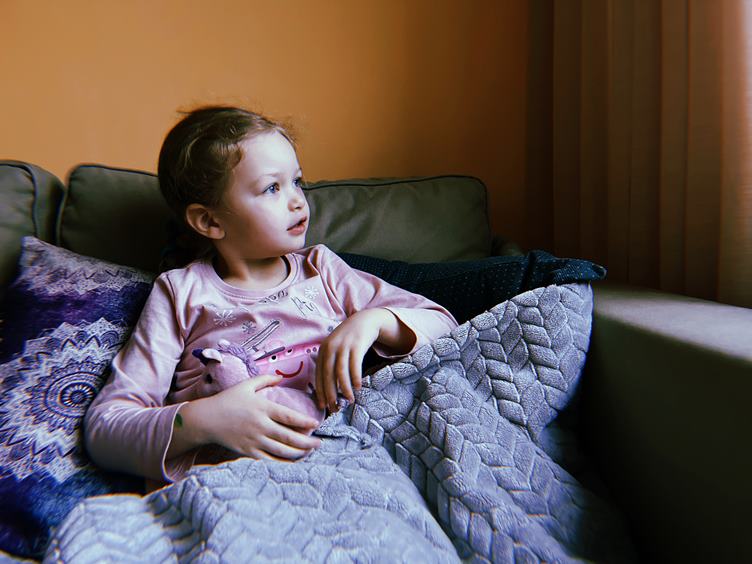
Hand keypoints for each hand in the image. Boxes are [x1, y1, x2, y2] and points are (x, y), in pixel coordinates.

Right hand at [175, 375, 320, 460]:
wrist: (206, 420)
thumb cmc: (227, 400)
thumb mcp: (246, 385)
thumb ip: (264, 380)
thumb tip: (280, 377)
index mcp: (262, 408)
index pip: (289, 416)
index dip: (305, 421)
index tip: (316, 424)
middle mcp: (260, 425)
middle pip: (289, 437)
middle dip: (307, 442)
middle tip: (319, 443)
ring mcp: (254, 440)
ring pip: (281, 451)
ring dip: (298, 453)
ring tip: (309, 452)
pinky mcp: (248, 452)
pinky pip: (268, 460)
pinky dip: (282, 463)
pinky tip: (292, 462)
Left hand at [315, 308, 413, 411]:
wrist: (365, 320)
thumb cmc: (349, 340)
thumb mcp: (336, 349)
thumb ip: (330, 364)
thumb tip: (328, 389)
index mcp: (323, 350)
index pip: (319, 375)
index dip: (320, 392)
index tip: (323, 406)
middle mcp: (331, 348)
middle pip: (328, 375)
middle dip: (331, 394)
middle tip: (336, 408)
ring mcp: (344, 346)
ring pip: (340, 372)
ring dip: (344, 388)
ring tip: (349, 400)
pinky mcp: (357, 345)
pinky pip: (354, 365)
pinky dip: (355, 378)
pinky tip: (358, 387)